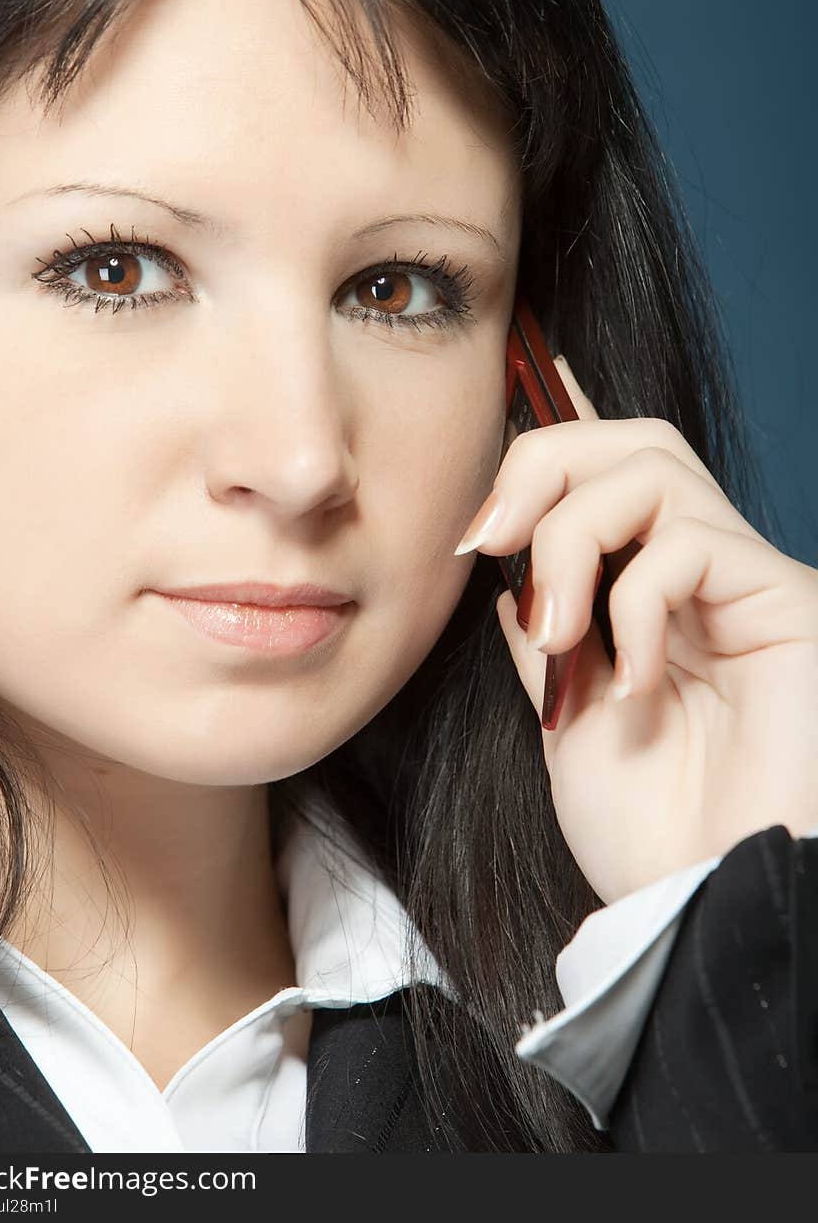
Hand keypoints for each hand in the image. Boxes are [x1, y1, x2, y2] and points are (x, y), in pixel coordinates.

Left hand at [456, 357, 817, 903]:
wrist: (713, 907)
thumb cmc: (653, 833)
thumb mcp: (564, 722)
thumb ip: (544, 637)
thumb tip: (507, 568)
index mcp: (648, 594)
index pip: (608, 477)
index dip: (565, 414)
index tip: (516, 366)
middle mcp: (702, 572)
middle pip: (630, 438)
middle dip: (541, 465)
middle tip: (486, 541)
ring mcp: (746, 582)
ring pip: (653, 465)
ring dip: (573, 536)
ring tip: (560, 631)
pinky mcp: (786, 601)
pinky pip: (691, 545)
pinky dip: (636, 604)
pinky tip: (633, 682)